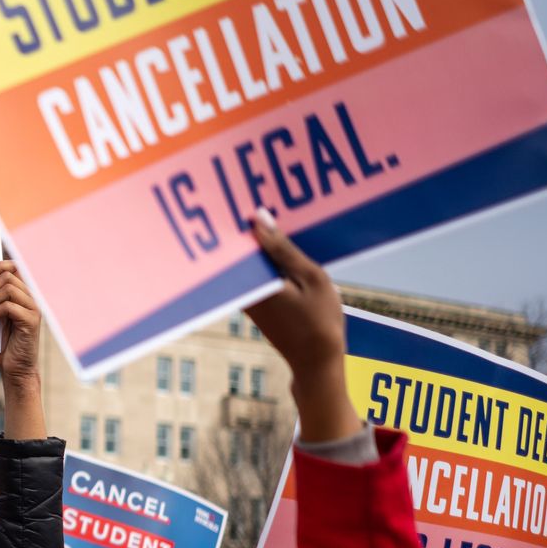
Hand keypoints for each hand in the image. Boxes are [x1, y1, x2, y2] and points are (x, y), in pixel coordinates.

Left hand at [0, 260, 47, 439]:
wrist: (14, 369)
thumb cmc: (3, 344)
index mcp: (23, 295)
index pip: (16, 268)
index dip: (0, 266)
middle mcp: (31, 299)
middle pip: (9, 277)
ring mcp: (33, 309)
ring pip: (9, 289)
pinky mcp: (31, 321)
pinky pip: (10, 306)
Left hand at [244, 209, 362, 443]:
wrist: (316, 361)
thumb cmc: (319, 319)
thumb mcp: (309, 277)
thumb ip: (283, 248)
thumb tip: (258, 217)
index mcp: (253, 282)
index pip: (232, 239)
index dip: (228, 213)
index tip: (227, 186)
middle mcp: (242, 290)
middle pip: (233, 247)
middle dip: (236, 220)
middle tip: (241, 188)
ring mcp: (246, 297)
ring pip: (243, 258)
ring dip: (249, 236)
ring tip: (256, 204)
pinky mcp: (254, 302)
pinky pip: (253, 270)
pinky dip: (260, 254)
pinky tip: (272, 237)